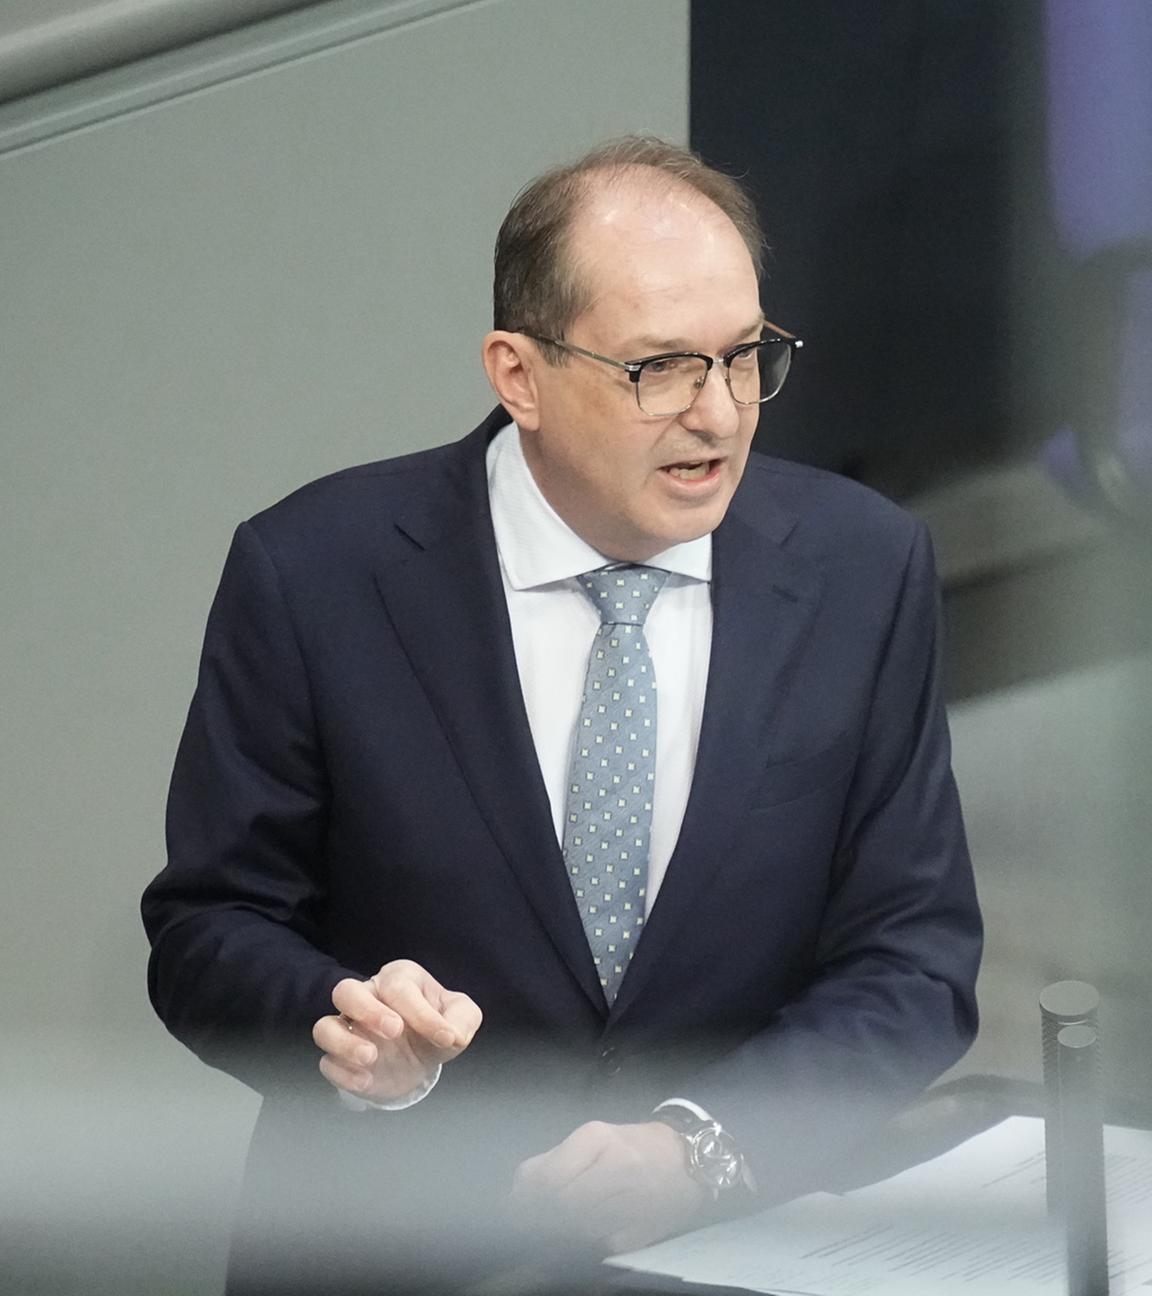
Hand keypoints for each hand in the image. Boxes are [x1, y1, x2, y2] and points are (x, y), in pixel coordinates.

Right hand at [312, 959, 481, 1103]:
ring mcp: (349, 1029)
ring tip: (371, 1057)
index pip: (400, 988)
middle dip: (368, 1010)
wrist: (421, 1058)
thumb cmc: (437, 1027)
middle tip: (395, 1030)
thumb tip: (452, 1034)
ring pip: (325, 1026)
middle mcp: (367, 998)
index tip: (446, 1037)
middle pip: (346, 991)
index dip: (423, 1013)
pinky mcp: (340, 1059)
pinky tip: (367, 1081)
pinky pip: (326, 1062)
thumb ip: (463, 1018)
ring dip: (344, 1043)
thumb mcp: (461, 1017)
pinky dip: (343, 1073)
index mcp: (398, 979)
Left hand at [510, 1120, 708, 1253]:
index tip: (514, 1210)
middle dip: (541, 1219)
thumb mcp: (592, 1140)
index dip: (526, 1200)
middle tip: (528, 1225)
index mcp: (597, 1138)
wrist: (686, 1159)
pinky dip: (585, 1245)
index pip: (548, 1178)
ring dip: (560, 1234)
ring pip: (579, 1229)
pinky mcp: (642, 1231)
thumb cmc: (630, 1146)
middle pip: (561, 1206)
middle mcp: (617, 1166)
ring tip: (551, 1232)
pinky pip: (600, 1245)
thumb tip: (516, 1195)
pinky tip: (580, 1239)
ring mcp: (633, 1200)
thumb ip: (553, 1162)